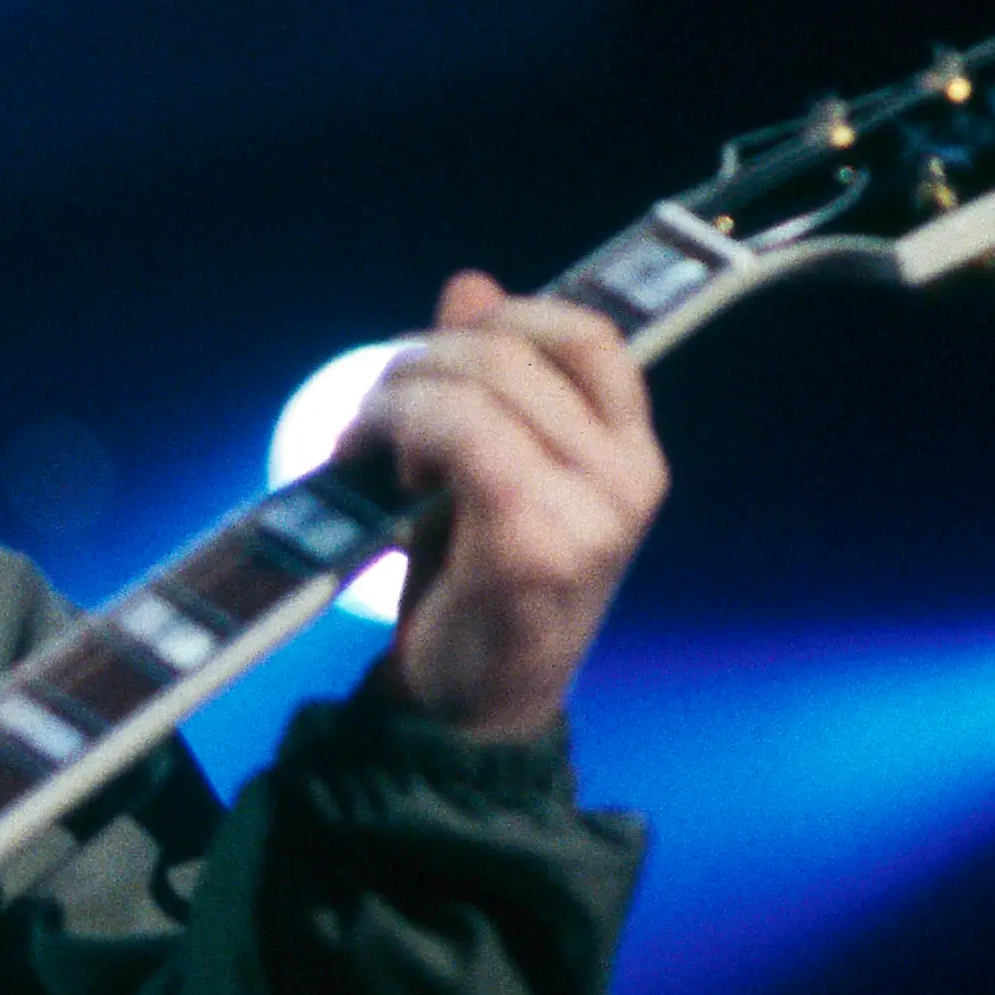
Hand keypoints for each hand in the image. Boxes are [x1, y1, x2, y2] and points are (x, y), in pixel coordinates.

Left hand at [350, 271, 667, 741]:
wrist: (468, 711)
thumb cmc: (473, 588)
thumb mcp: (487, 470)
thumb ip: (486, 382)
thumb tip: (470, 284)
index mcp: (629, 452)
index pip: (586, 334)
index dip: (502, 319)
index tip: (435, 358)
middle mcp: (628, 477)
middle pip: (511, 350)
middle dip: (419, 362)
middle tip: (371, 415)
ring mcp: (592, 514)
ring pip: (475, 386)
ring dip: (396, 399)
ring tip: (365, 447)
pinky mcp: (538, 545)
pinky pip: (460, 437)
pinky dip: (400, 434)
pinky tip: (380, 475)